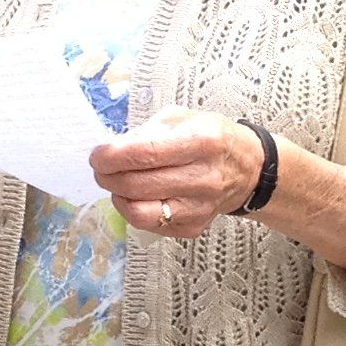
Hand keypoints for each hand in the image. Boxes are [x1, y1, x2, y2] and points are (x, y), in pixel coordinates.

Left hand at [92, 108, 264, 240]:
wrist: (248, 169)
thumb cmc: (212, 138)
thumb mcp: (183, 118)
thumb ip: (147, 131)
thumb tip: (112, 150)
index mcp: (201, 142)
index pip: (145, 153)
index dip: (112, 156)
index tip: (98, 155)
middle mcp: (204, 177)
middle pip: (137, 184)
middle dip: (108, 176)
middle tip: (102, 168)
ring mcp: (199, 207)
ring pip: (140, 212)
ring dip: (118, 196)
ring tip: (119, 183)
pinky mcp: (194, 227)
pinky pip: (150, 225)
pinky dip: (135, 210)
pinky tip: (139, 196)